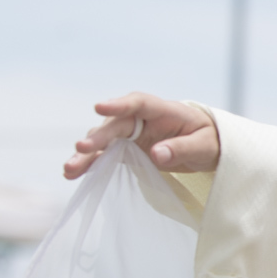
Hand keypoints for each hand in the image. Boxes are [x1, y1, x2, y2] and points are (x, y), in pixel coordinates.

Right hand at [64, 93, 219, 178]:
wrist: (204, 146)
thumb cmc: (207, 140)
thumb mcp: (203, 146)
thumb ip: (181, 149)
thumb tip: (158, 154)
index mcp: (163, 110)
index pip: (139, 103)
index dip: (119, 104)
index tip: (100, 107)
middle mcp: (142, 119)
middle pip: (116, 124)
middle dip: (98, 137)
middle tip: (82, 148)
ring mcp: (131, 133)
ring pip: (104, 140)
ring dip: (86, 154)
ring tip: (70, 169)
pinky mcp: (126, 149)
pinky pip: (105, 155)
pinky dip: (91, 164)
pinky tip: (74, 174)